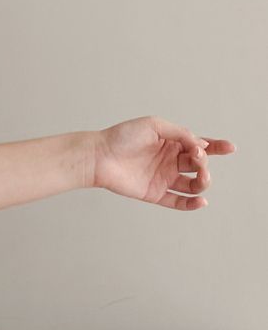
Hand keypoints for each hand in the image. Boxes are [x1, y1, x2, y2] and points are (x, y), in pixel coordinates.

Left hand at [91, 116, 235, 208]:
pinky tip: (201, 202)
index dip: (217, 147)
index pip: (200, 146)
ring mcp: (163, 178)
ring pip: (193, 184)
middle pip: (199, 165)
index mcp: (172, 142)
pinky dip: (191, 204)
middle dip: (204, 162)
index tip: (230, 148)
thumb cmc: (122, 136)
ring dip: (203, 181)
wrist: (99, 156)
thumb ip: (180, 133)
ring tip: (202, 177)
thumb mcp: (155, 126)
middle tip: (196, 158)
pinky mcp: (154, 194)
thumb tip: (201, 145)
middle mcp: (170, 161)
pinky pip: (177, 202)